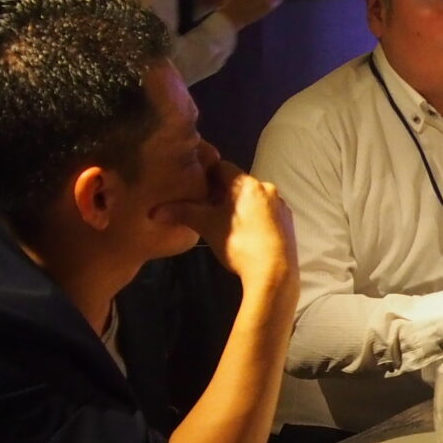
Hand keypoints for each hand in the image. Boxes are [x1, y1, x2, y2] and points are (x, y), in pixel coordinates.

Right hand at [156, 162, 296, 298]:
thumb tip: (154, 212)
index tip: (195, 185)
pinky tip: (245, 234)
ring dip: (239, 205)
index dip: (206, 174)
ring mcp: (281, 206)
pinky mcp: (289, 223)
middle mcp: (268, 188)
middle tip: (205, 206)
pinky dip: (253, 217)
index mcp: (248, 184)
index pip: (222, 167)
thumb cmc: (239, 244)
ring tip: (224, 222)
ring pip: (253, 199)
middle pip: (239, 184)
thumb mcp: (208, 227)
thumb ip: (183, 213)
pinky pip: (266, 213)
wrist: (274, 274)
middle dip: (222, 192)